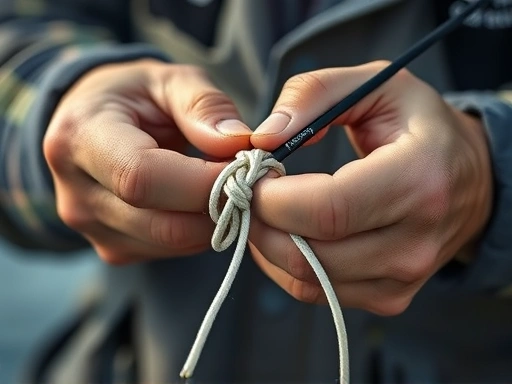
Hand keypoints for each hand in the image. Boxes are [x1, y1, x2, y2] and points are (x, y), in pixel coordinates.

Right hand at [44, 59, 251, 263]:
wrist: (93, 124)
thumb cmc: (133, 97)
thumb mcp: (169, 80)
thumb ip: (204, 106)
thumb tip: (239, 143)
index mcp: (81, 137)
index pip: (143, 178)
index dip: (204, 181)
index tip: (245, 167)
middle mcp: (76, 193)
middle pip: (162, 223)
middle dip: (218, 205)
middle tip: (247, 179)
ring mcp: (92, 228)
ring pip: (171, 243)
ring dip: (212, 220)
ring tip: (223, 185)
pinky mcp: (112, 247)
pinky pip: (167, 251)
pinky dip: (196, 231)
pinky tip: (198, 201)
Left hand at [248, 61, 492, 314]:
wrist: (470, 177)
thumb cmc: (420, 127)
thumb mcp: (375, 85)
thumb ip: (313, 95)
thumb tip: (264, 137)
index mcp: (419, 180)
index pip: (327, 210)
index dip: (272, 198)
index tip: (250, 176)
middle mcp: (415, 241)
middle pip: (309, 253)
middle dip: (261, 222)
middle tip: (248, 191)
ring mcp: (403, 276)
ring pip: (307, 279)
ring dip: (269, 245)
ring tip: (266, 209)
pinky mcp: (390, 296)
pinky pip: (318, 291)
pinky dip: (287, 265)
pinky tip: (286, 233)